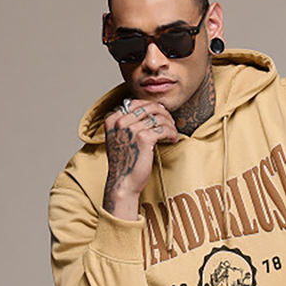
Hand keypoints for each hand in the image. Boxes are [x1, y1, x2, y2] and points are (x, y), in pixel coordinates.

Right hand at [102, 99, 179, 215]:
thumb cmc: (124, 163)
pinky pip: (164, 129)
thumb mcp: (118, 139)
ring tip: (173, 133)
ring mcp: (131, 129)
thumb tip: (146, 112)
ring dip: (170, 125)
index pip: (136, 103)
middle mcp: (120, 121)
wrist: (123, 183)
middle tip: (171, 123)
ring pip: (159, 118)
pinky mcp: (144, 138)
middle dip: (164, 114)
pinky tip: (173, 139)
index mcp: (112, 119)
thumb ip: (126, 125)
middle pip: (149, 107)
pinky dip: (172, 133)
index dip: (152, 107)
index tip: (161, 114)